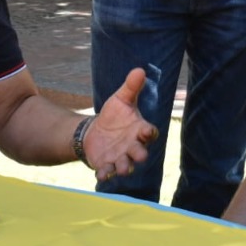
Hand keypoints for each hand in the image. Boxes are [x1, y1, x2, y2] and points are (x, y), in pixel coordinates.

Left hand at [85, 68, 158, 182]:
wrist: (96, 131)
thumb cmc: (114, 116)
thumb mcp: (121, 99)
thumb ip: (131, 87)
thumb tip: (139, 70)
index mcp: (139, 130)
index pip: (149, 133)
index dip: (149, 133)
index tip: (148, 131)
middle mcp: (132, 146)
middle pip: (140, 153)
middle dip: (140, 154)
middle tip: (139, 155)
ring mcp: (120, 157)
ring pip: (126, 165)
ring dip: (124, 167)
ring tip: (122, 168)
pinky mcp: (106, 165)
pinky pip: (108, 172)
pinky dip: (105, 174)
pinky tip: (101, 175)